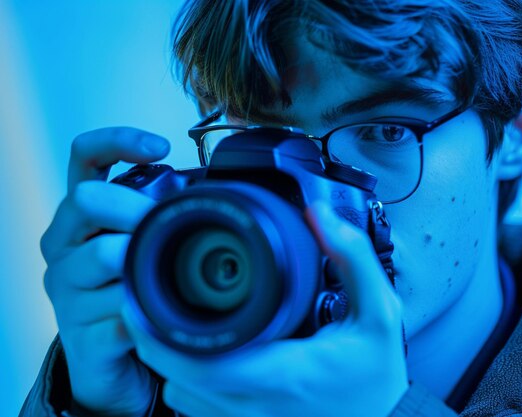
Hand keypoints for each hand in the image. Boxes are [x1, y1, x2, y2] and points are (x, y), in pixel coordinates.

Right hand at [40, 128, 169, 415]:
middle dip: (135, 207)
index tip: (161, 147)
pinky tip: (160, 318)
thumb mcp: (141, 245)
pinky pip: (122, 314)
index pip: (84, 158)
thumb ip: (159, 215)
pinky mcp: (79, 334)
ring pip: (107, 256)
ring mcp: (65, 292)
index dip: (118, 141)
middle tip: (168, 225)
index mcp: (78, 219)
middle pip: (87, 201)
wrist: (112, 361)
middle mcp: (62, 248)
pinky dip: (151, 314)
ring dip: (147, 263)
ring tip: (168, 278)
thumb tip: (208, 187)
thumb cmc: (131, 291)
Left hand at [125, 201, 408, 416]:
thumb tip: (319, 215)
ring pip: (182, 398)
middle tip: (153, 302)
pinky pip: (197, 411)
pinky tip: (205, 356)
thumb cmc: (378, 374)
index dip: (158, 335)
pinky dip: (190, 384)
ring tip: (178, 325)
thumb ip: (353, 258)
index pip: (201, 364)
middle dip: (157, 340)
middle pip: (177, 380)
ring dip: (172, 363)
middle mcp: (257, 406)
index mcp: (284, 374)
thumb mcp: (381, 313)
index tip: (142, 300)